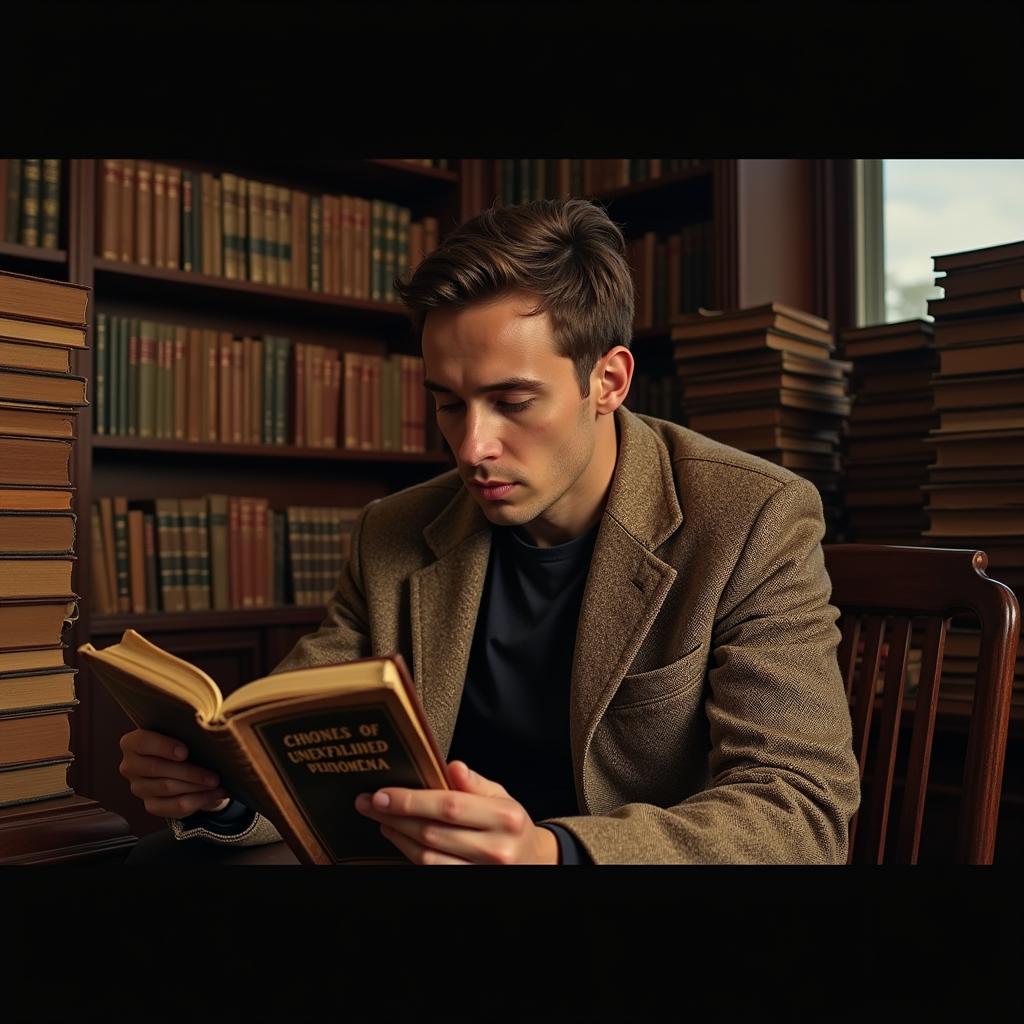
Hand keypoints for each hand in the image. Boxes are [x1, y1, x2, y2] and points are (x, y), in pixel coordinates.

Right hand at [118, 729, 229, 819]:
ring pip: (168, 788)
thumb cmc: (182, 741)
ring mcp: (139, 788)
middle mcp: (131, 766)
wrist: (184, 763)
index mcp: (132, 742)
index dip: (163, 747)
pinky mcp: (151, 805)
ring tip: (217, 784)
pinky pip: (174, 806)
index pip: (142, 742)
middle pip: (158, 769)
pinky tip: (214, 795)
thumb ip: (184, 731)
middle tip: (214, 775)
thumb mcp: (181, 732)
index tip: (185, 752)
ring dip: (196, 787)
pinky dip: (198, 801)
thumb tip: (206, 735)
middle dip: (189, 772)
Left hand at [354, 760, 558, 864]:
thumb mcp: (501, 796)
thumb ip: (474, 783)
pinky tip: (399, 838)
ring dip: (398, 837)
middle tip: (369, 803)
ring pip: (427, 857)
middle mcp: (496, 848)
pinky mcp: (469, 884)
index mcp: (505, 817)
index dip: (411, 800)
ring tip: (382, 819)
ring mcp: (482, 872)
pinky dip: (410, 854)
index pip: (449, 806)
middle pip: (433, 833)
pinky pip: (432, 870)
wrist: (532, 862)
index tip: (383, 794)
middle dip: (395, 816)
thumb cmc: (510, 824)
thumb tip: (452, 765)